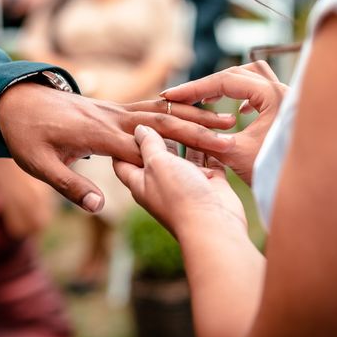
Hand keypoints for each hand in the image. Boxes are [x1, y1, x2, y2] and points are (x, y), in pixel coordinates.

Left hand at [0, 82, 235, 212]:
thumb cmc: (26, 135)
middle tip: (230, 130)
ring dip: (194, 113)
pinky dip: (175, 106)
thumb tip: (99, 208)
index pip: (146, 148)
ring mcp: (115, 109)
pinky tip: (194, 109)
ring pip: (162, 109)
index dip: (179, 154)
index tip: (211, 159)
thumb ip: (71, 186)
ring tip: (224, 116)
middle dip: (199, 126)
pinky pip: (150, 104)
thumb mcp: (40, 165)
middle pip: (164, 121)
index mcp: (99, 135)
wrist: (15, 99)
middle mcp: (113, 118)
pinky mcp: (114, 106)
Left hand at [113, 125, 246, 237]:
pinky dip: (211, 146)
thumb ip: (149, 145)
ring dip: (190, 136)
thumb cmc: (178, 196)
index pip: (123, 157)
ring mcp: (187, 182)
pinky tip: (213, 129)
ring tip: (193, 114)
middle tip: (163, 110)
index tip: (126, 121)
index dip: (122, 139)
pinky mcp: (210, 182)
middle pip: (158, 151)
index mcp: (139, 179)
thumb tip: (140, 129)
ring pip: (186, 152)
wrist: (213, 226)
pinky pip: (210, 159)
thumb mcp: (157, 164)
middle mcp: (162, 180)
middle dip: (161, 132)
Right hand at [161, 61, 288, 184]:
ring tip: (208, 99)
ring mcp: (288, 99)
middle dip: (207, 85)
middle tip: (182, 97)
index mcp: (273, 96)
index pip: (225, 81)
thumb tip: (177, 127)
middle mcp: (283, 91)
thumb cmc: (273, 173)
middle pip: (237, 74)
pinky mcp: (289, 111)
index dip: (194, 88)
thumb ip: (206, 137)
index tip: (170, 95)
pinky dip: (245, 95)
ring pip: (252, 77)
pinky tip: (238, 111)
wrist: (306, 191)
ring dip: (228, 85)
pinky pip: (263, 90)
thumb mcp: (234, 154)